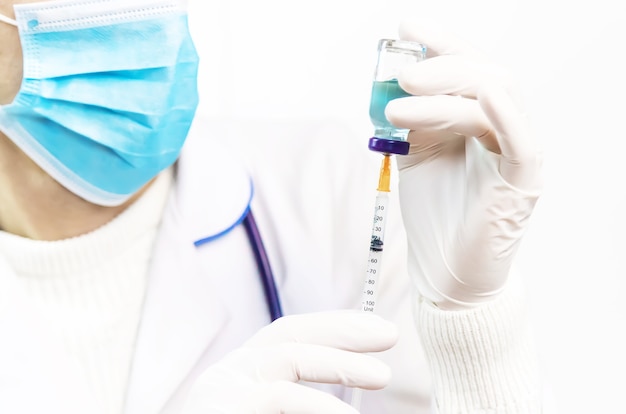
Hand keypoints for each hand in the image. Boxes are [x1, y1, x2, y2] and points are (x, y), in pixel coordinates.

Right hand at [181, 311, 397, 412]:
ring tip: (382, 376)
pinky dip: (318, 405)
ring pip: (287, 361)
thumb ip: (303, 398)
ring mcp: (221, 391)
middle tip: (389, 335)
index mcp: (244, 373)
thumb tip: (360, 385)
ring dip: (338, 364)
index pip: (290, 334)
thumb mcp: (273, 412)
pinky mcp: (220, 410)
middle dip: (341, 330)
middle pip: (289, 336)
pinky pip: (278, 399)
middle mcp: (229, 374)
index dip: (334, 326)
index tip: (374, 329)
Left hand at [387, 22, 542, 309]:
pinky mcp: (522, 180)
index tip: (406, 28)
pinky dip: (503, 114)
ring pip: (495, 99)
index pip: (466, 69)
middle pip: (483, 75)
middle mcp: (501, 128)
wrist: (445, 271)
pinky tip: (481, 96)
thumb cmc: (434, 213)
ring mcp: (515, 152)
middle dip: (441, 66)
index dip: (440, 43)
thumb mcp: (414, 154)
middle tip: (401, 72)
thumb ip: (410, 118)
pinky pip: (520, 140)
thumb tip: (391, 81)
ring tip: (399, 104)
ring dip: (447, 92)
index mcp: (478, 120)